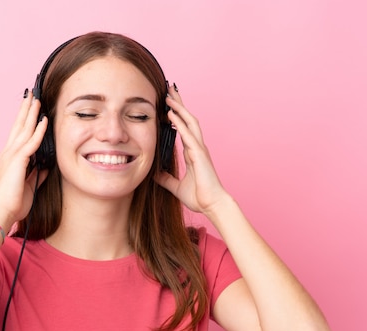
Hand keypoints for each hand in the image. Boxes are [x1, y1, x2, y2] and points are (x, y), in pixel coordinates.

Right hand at [0, 90, 48, 226]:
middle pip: (19, 126)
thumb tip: (47, 166)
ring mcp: (12, 155)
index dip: (24, 120)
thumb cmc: (14, 202)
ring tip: (37, 100)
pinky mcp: (18, 161)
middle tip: (31, 95)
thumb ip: (38, 173)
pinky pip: (31, 142)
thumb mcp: (30, 185)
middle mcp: (8, 153)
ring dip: (32, 114)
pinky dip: (38, 131)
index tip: (30, 108)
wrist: (3, 212)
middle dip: (26, 109)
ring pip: (24, 129)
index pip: (18, 134)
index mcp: (10, 158)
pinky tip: (44, 120)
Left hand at [155, 86, 229, 215]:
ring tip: (169, 96)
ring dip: (179, 108)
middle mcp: (197, 147)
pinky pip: (188, 135)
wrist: (212, 205)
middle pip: (188, 119)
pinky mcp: (199, 155)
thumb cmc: (199, 197)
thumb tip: (154, 175)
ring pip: (190, 122)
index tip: (168, 104)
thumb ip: (166, 179)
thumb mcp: (176, 187)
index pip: (184, 128)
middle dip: (179, 104)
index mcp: (193, 152)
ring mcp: (199, 149)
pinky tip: (172, 115)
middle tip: (170, 90)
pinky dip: (180, 123)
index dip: (177, 115)